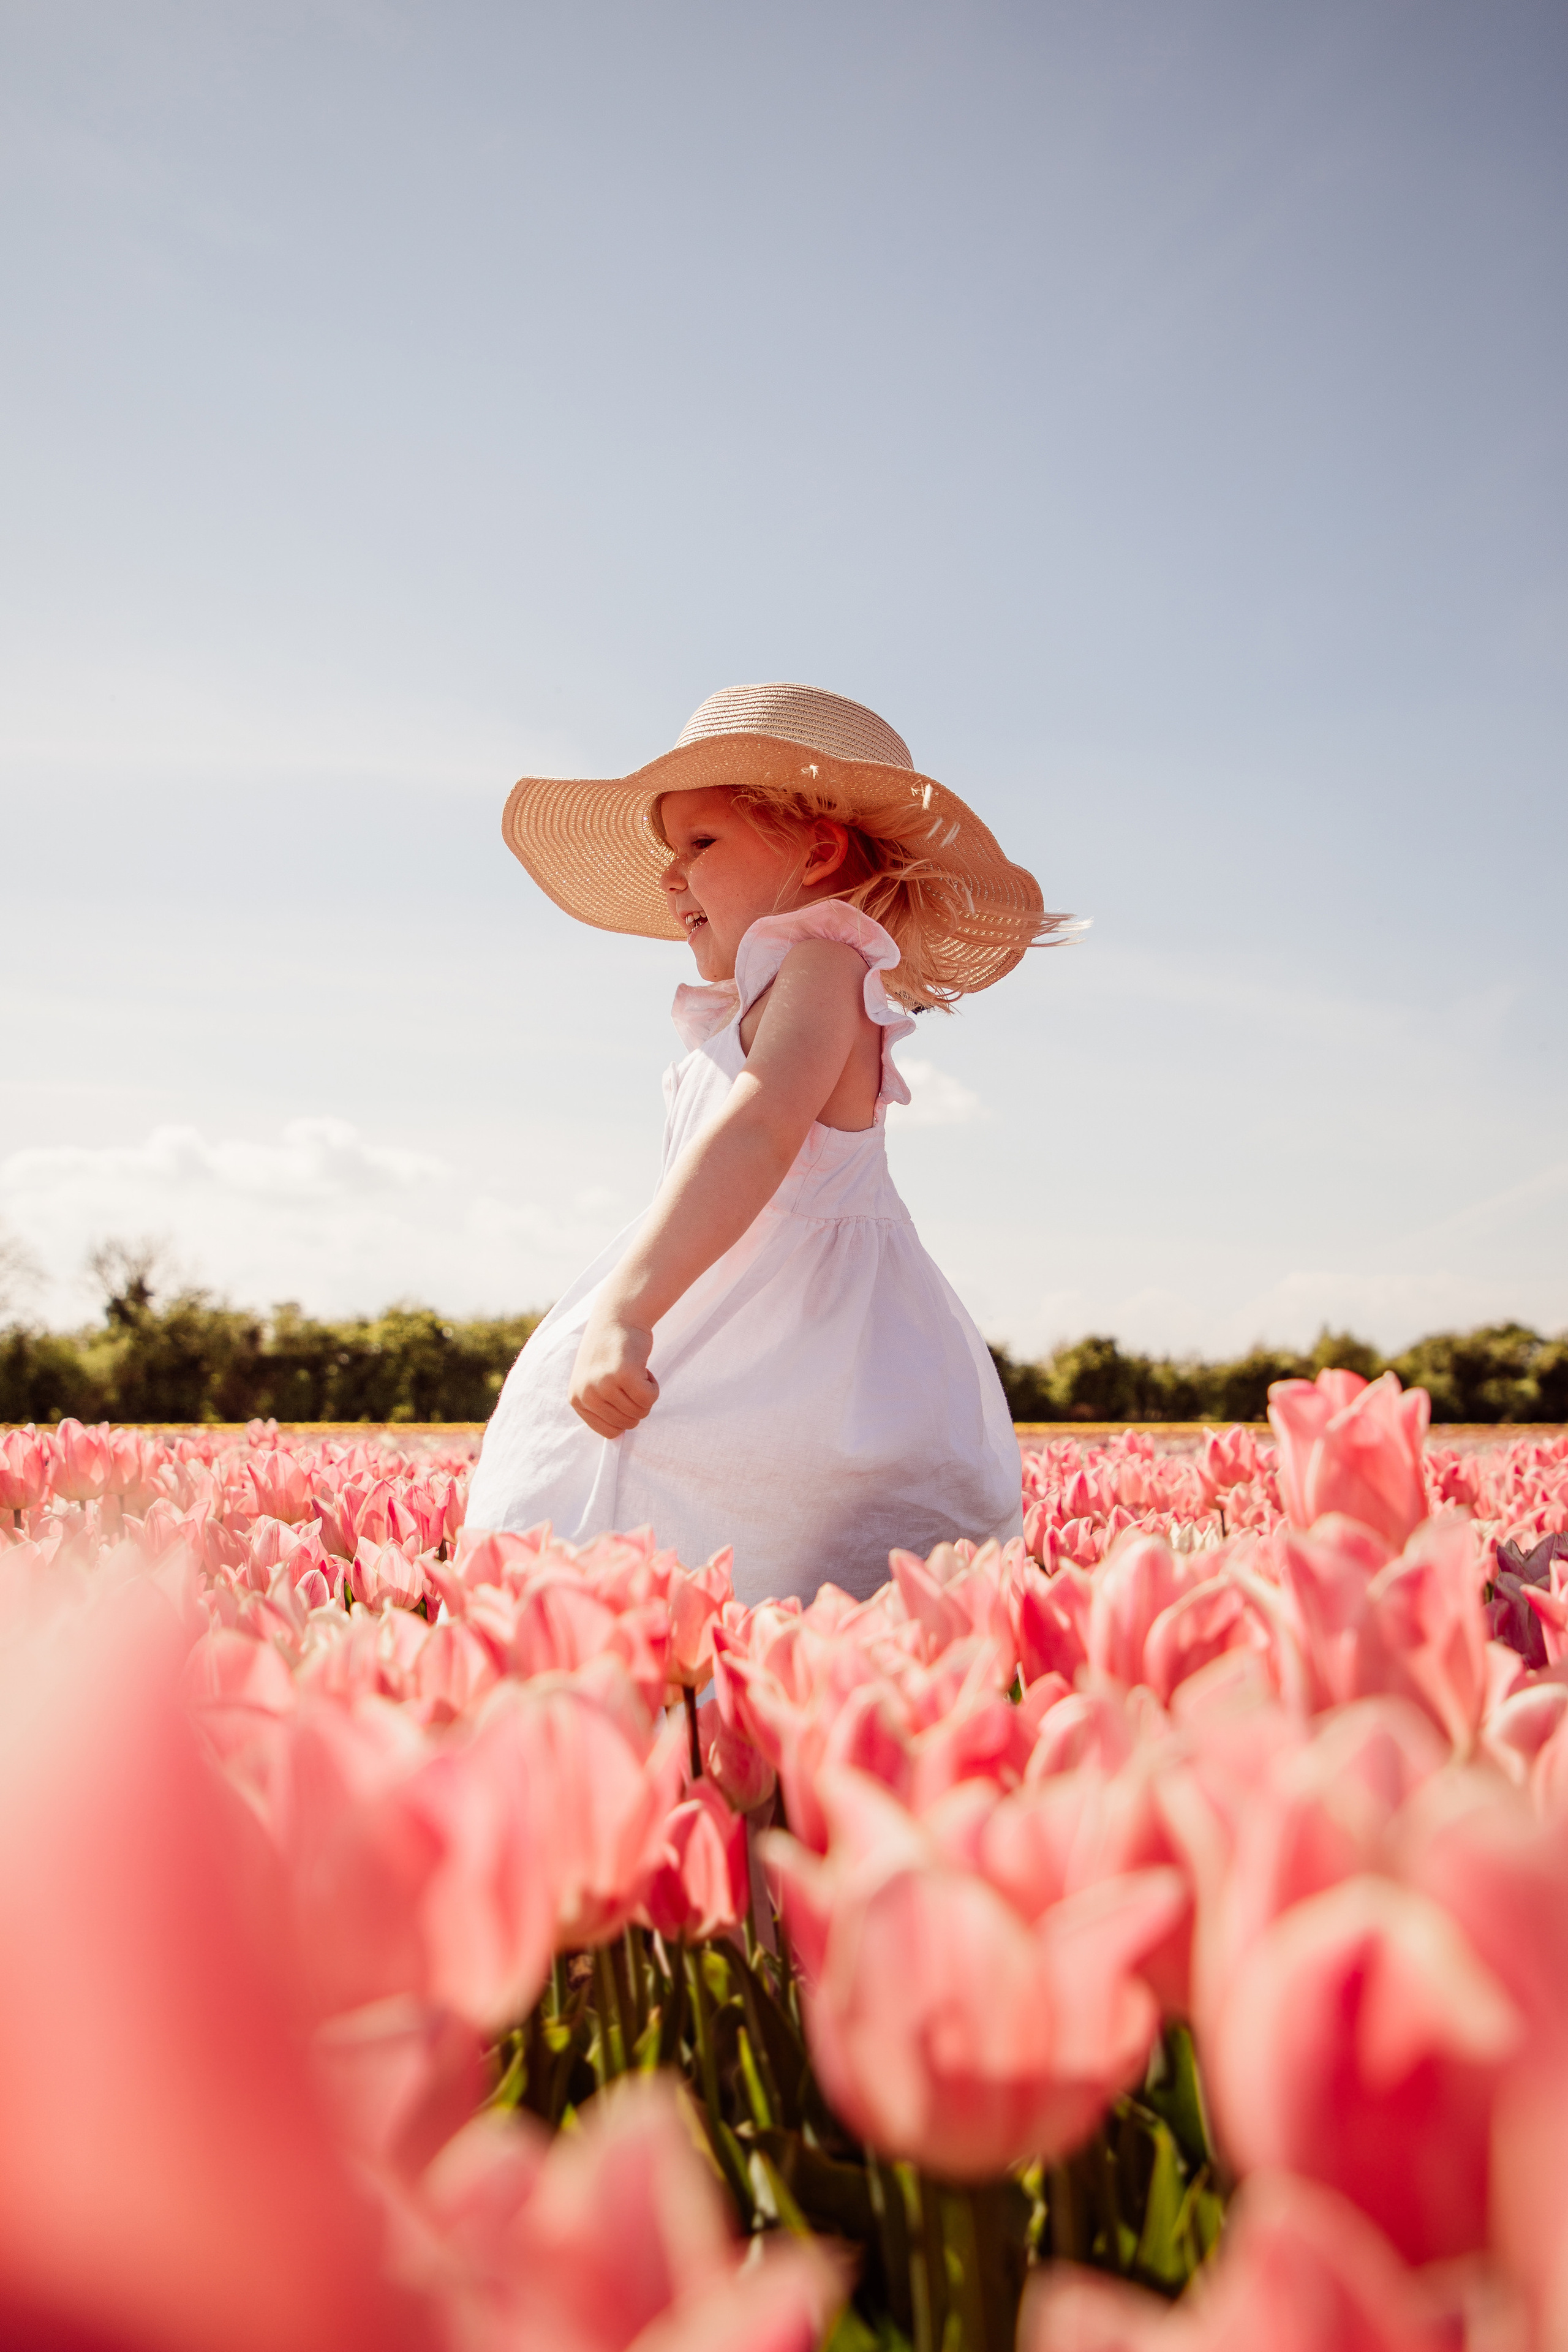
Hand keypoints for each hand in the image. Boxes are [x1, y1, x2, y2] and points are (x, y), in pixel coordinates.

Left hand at [570, 1308, 658, 1437]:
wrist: (617, 1316)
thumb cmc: (609, 1351)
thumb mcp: (593, 1381)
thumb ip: (601, 1406)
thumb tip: (617, 1436)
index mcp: (577, 1399)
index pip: (609, 1432)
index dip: (625, 1416)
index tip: (623, 1395)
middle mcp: (588, 1394)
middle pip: (628, 1423)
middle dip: (637, 1405)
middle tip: (631, 1380)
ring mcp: (605, 1384)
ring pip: (641, 1411)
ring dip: (646, 1393)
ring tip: (635, 1372)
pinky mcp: (625, 1374)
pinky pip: (650, 1398)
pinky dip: (654, 1386)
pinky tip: (644, 1369)